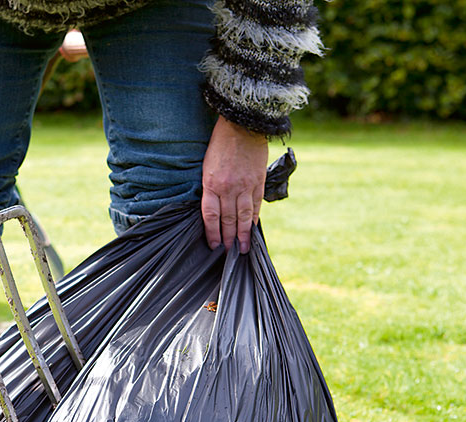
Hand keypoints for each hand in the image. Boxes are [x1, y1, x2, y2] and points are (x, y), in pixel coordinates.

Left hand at [201, 116, 267, 253]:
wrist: (243, 123)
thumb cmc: (220, 143)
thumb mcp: (207, 165)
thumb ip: (210, 187)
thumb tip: (213, 207)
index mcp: (212, 183)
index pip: (211, 216)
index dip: (212, 233)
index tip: (213, 246)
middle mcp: (228, 187)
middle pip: (227, 220)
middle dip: (227, 239)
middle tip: (228, 254)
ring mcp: (245, 185)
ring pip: (243, 216)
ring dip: (242, 234)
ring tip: (243, 248)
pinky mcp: (258, 181)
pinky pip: (256, 204)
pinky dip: (253, 218)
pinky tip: (251, 228)